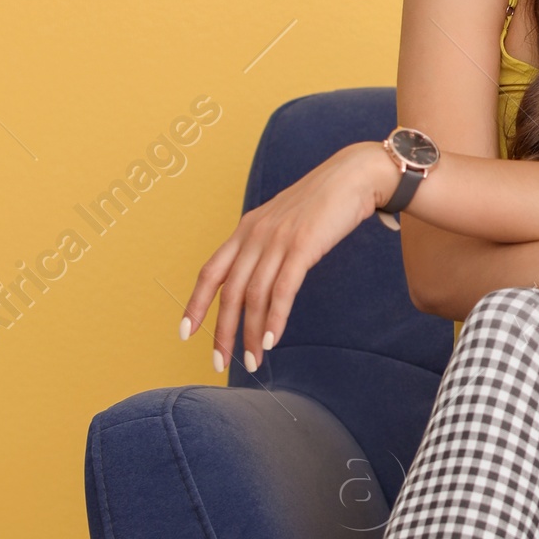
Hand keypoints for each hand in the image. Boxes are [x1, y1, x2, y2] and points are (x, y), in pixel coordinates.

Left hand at [182, 142, 391, 372]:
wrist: (353, 176)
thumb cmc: (322, 203)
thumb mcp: (283, 223)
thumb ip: (267, 247)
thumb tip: (259, 280)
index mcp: (246, 230)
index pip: (210, 273)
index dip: (195, 304)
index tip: (185, 333)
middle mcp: (254, 235)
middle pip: (229, 292)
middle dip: (222, 332)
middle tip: (220, 363)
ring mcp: (277, 240)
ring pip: (254, 296)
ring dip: (251, 333)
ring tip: (254, 361)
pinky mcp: (302, 246)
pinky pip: (282, 290)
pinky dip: (275, 318)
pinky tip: (272, 340)